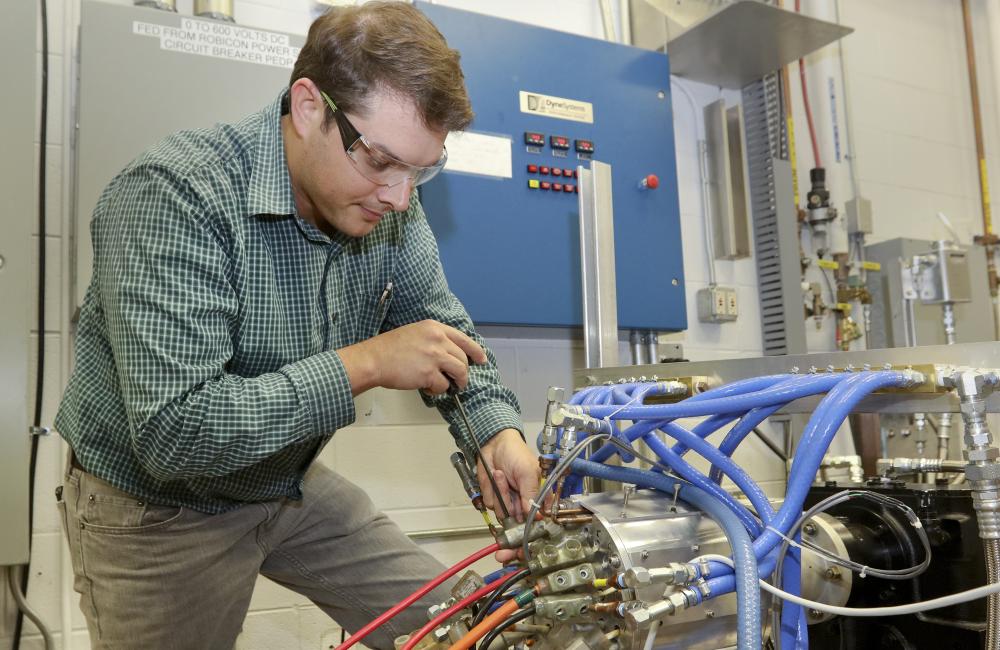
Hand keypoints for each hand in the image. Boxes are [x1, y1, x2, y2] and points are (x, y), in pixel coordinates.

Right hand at [339, 320, 486, 395]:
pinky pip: (444, 386)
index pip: (464, 339)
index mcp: (434, 327)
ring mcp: (434, 356)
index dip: (476, 351)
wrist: (374, 359)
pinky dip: (439, 390)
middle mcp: (437, 339)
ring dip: (457, 382)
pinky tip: (428, 388)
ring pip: (459, 372)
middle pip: (463, 358)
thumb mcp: (415, 333)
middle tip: (459, 381)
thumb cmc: (389, 348)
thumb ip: (434, 339)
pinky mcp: (429, 373)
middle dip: (463, 372)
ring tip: (450, 387)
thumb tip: (448, 354)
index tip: (481, 359)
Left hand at [476, 428, 548, 562]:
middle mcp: (525, 505)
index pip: (538, 525)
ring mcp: (510, 503)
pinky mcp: (495, 499)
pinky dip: (492, 491)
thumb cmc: (517, 454)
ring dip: (502, 497)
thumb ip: (531, 496)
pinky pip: (492, 505)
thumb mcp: (528, 473)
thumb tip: (537, 516)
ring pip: (504, 517)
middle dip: (511, 543)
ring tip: (501, 475)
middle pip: (520, 531)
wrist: (494, 443)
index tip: (523, 554)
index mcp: (539, 499)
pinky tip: (496, 476)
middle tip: (502, 555)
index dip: (531, 541)